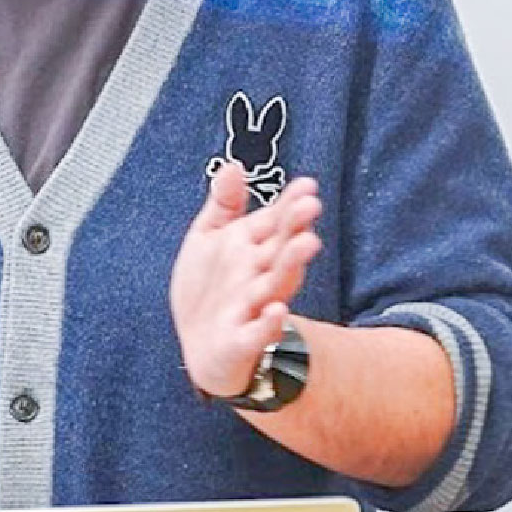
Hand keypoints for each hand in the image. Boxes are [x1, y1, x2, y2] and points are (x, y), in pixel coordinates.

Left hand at [171, 166, 322, 398]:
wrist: (200, 346)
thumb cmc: (211, 288)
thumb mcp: (210, 238)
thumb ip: (224, 204)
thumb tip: (234, 165)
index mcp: (252, 247)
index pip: (276, 221)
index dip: (290, 204)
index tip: (307, 185)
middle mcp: (258, 275)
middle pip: (281, 249)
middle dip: (295, 228)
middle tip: (310, 207)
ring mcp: (252, 307)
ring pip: (276, 284)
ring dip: (291, 265)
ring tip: (307, 244)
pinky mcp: (242, 340)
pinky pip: (258, 332)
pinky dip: (268, 324)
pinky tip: (276, 310)